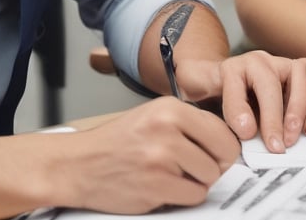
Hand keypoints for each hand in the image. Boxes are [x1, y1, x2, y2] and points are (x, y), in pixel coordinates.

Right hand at [57, 97, 239, 213]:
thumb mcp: (152, 116)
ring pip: (209, 177)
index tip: (216, 154)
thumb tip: (228, 139)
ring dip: (196, 182)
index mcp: (170, 108)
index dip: (224, 147)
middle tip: (194, 167)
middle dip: (213, 166)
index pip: (223, 130)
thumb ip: (188, 124)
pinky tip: (163, 187)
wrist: (78, 164)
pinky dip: (183, 196)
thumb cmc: (116, 143)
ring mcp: (161, 157)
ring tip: (172, 176)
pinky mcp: (156, 185)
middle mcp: (167, 128)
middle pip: (223, 155)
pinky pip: (194, 195)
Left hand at [176, 51, 305, 153]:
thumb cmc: (215, 93)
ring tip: (294, 137)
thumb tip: (248, 130)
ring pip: (302, 77)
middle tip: (277, 146)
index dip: (243, 112)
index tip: (247, 136)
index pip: (237, 86)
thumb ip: (221, 112)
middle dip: (277, 118)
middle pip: (272, 84)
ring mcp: (282, 63)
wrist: (220, 80)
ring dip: (302, 111)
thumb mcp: (203, 99)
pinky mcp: (300, 72)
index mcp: (233, 67)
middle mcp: (260, 60)